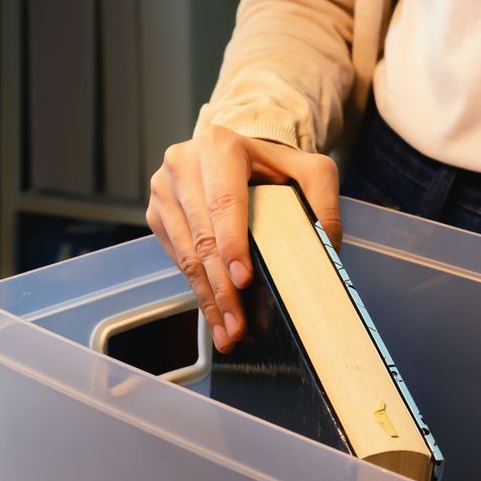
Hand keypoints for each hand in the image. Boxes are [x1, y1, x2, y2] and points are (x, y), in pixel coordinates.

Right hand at [146, 125, 340, 351]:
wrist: (232, 157)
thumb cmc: (271, 167)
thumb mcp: (307, 169)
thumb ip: (323, 199)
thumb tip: (325, 247)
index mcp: (218, 147)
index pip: (223, 202)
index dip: (232, 244)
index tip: (243, 280)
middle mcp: (183, 165)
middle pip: (203, 237)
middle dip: (222, 287)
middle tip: (239, 324)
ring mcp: (164, 192)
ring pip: (187, 256)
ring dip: (209, 299)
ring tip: (229, 333)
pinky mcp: (155, 216)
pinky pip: (177, 261)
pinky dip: (198, 292)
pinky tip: (216, 316)